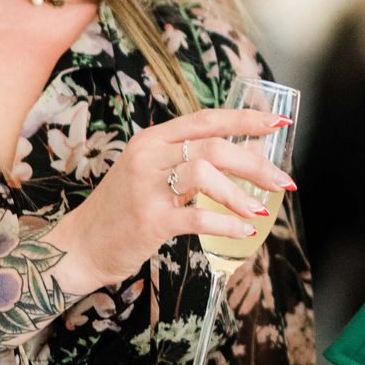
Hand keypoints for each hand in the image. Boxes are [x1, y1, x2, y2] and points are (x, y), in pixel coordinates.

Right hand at [44, 106, 293, 294]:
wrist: (81, 245)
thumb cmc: (125, 209)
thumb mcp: (156, 175)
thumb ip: (195, 162)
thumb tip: (253, 155)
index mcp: (153, 139)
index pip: (207, 119)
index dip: (246, 119)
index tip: (279, 122)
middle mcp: (149, 156)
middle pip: (213, 146)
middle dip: (255, 164)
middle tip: (283, 181)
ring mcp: (146, 187)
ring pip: (205, 175)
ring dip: (240, 194)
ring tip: (261, 211)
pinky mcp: (148, 220)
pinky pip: (196, 218)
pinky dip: (226, 225)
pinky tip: (243, 232)